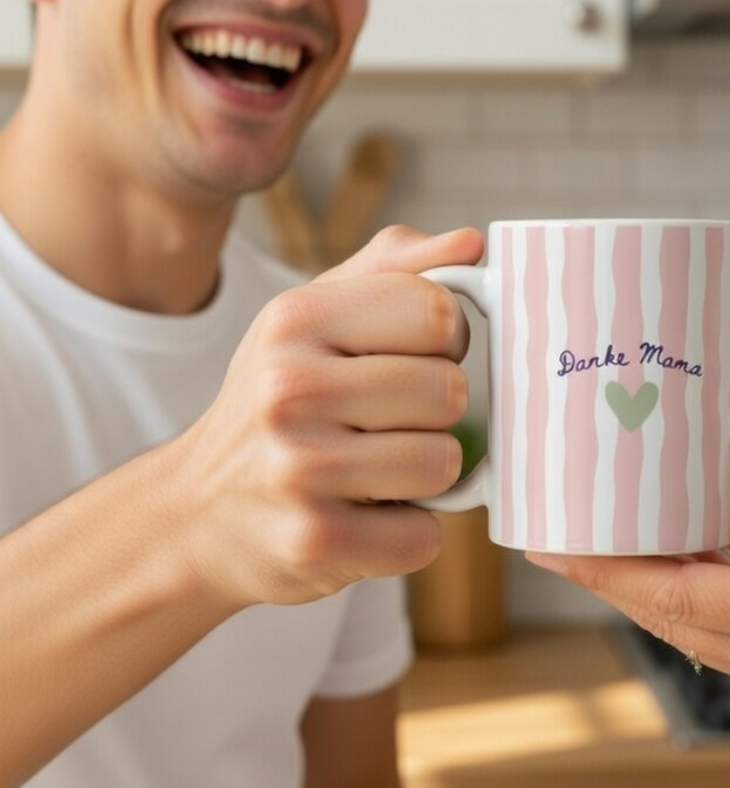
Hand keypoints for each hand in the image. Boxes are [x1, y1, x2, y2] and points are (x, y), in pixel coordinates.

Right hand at [173, 224, 484, 609]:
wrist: (199, 510)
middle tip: (393, 420)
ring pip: (445, 462)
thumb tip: (472, 244)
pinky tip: (367, 516)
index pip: (437, 313)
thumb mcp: (317, 314)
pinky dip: (409, 533)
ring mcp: (298, 469)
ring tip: (382, 467)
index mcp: (297, 318)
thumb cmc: (281, 399)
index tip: (420, 355)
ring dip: (429, 473)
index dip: (448, 339)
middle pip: (447, 390)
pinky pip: (424, 537)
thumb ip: (398, 267)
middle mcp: (289, 388)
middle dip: (438, 411)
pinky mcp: (312, 542)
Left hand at [528, 435, 729, 738]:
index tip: (556, 545)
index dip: (608, 569)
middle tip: (555, 532)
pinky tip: (702, 537)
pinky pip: (728, 627)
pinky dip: (703, 586)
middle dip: (606, 574)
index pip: (678, 593)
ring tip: (611, 530)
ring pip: (690, 623)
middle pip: (668, 613)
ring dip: (648, 580)